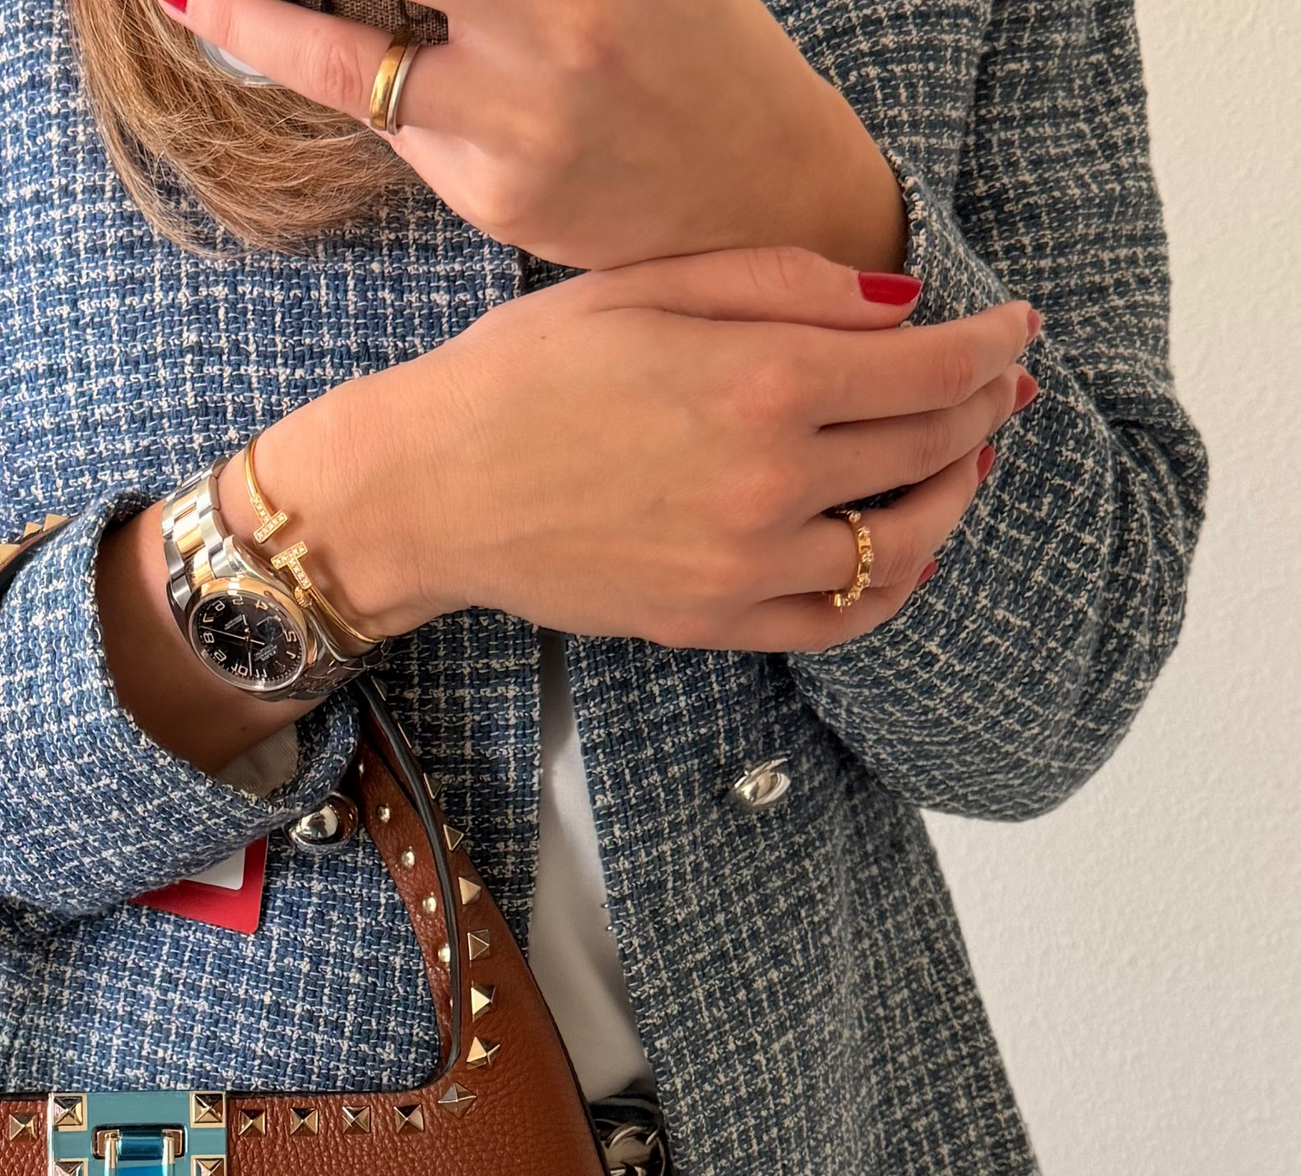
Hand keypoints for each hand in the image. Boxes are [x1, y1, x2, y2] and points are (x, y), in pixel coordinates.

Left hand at [158, 0, 906, 271]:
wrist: (766, 198)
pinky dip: (348, 72)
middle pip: (365, 2)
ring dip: (258, 16)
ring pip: (347, 55)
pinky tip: (302, 38)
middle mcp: (553, 26)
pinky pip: (396, 121)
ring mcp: (517, 121)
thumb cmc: (694, 46)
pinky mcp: (495, 195)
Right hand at [267, 248, 1037, 652]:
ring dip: (951, 498)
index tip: (1016, 329)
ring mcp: (745, 564)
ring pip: (904, 542)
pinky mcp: (711, 622)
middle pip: (930, 448)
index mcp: (764, 380)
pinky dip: (891, 588)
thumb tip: (900, 306)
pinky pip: (838, 619)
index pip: (934, 367)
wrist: (429, 490)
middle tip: (991, 386)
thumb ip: (784, 285)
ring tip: (956, 468)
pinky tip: (903, 557)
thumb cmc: (520, 377)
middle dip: (979, 409)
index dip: (994, 344)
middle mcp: (772, 481)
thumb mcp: (648, 286)